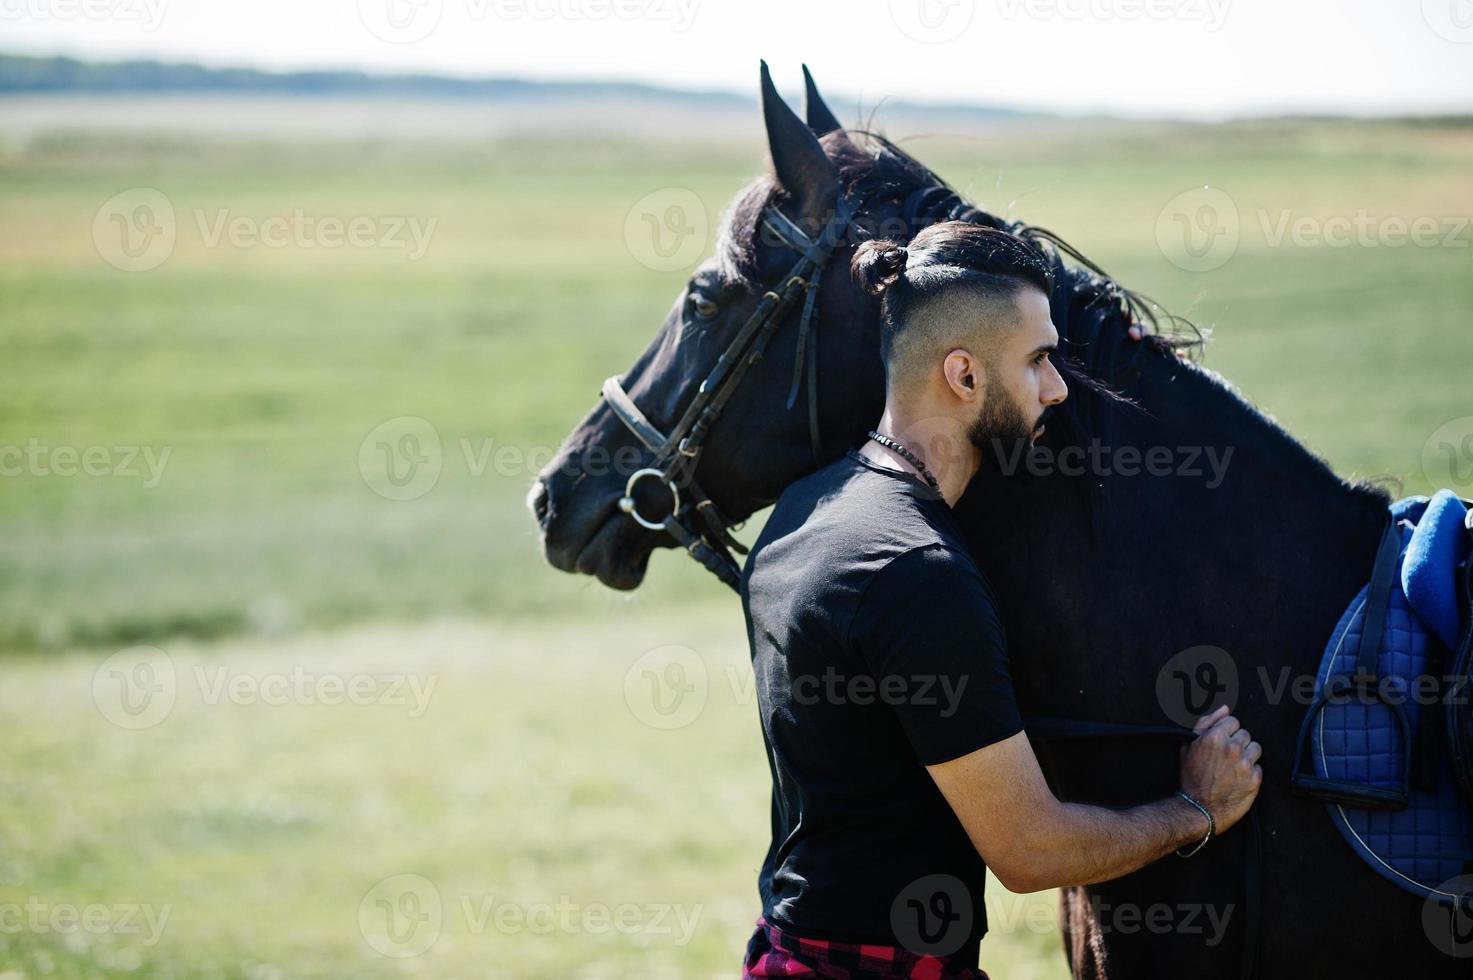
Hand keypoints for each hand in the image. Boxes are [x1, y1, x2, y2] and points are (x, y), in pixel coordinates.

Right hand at [1178, 705, 1261, 834]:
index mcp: (1215, 736)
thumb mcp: (1188, 745)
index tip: (1222, 742)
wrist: (1199, 808)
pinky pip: (1259, 767)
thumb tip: (1224, 709)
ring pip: (1256, 748)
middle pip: (1245, 734)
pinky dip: (1251, 772)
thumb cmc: (1191, 777)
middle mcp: (1232, 747)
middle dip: (1237, 743)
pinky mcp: (1255, 779)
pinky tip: (1238, 778)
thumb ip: (1207, 722)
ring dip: (1247, 756)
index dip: (1226, 731)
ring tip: (1233, 767)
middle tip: (1226, 757)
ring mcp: (1245, 763)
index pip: (1233, 721)